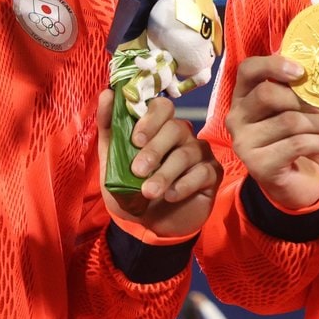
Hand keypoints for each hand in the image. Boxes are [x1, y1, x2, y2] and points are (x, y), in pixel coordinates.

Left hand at [96, 90, 220, 237]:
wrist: (147, 225)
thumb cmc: (130, 189)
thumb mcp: (112, 162)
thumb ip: (109, 128)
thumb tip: (107, 93)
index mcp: (158, 127)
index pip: (162, 107)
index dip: (150, 120)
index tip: (135, 140)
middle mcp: (181, 135)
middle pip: (175, 128)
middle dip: (155, 150)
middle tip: (138, 171)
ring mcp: (199, 153)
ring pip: (187, 153)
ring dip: (165, 173)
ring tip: (149, 192)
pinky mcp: (212, 173)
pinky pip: (203, 172)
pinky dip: (184, 184)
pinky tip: (171, 196)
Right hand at [225, 54, 318, 210]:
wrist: (294, 183)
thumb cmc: (294, 138)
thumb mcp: (295, 108)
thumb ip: (297, 88)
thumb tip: (318, 67)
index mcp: (243, 96)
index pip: (248, 69)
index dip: (273, 65)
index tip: (301, 71)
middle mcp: (236, 118)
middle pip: (267, 94)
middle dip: (303, 99)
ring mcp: (244, 143)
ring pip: (288, 121)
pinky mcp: (258, 165)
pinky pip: (297, 145)